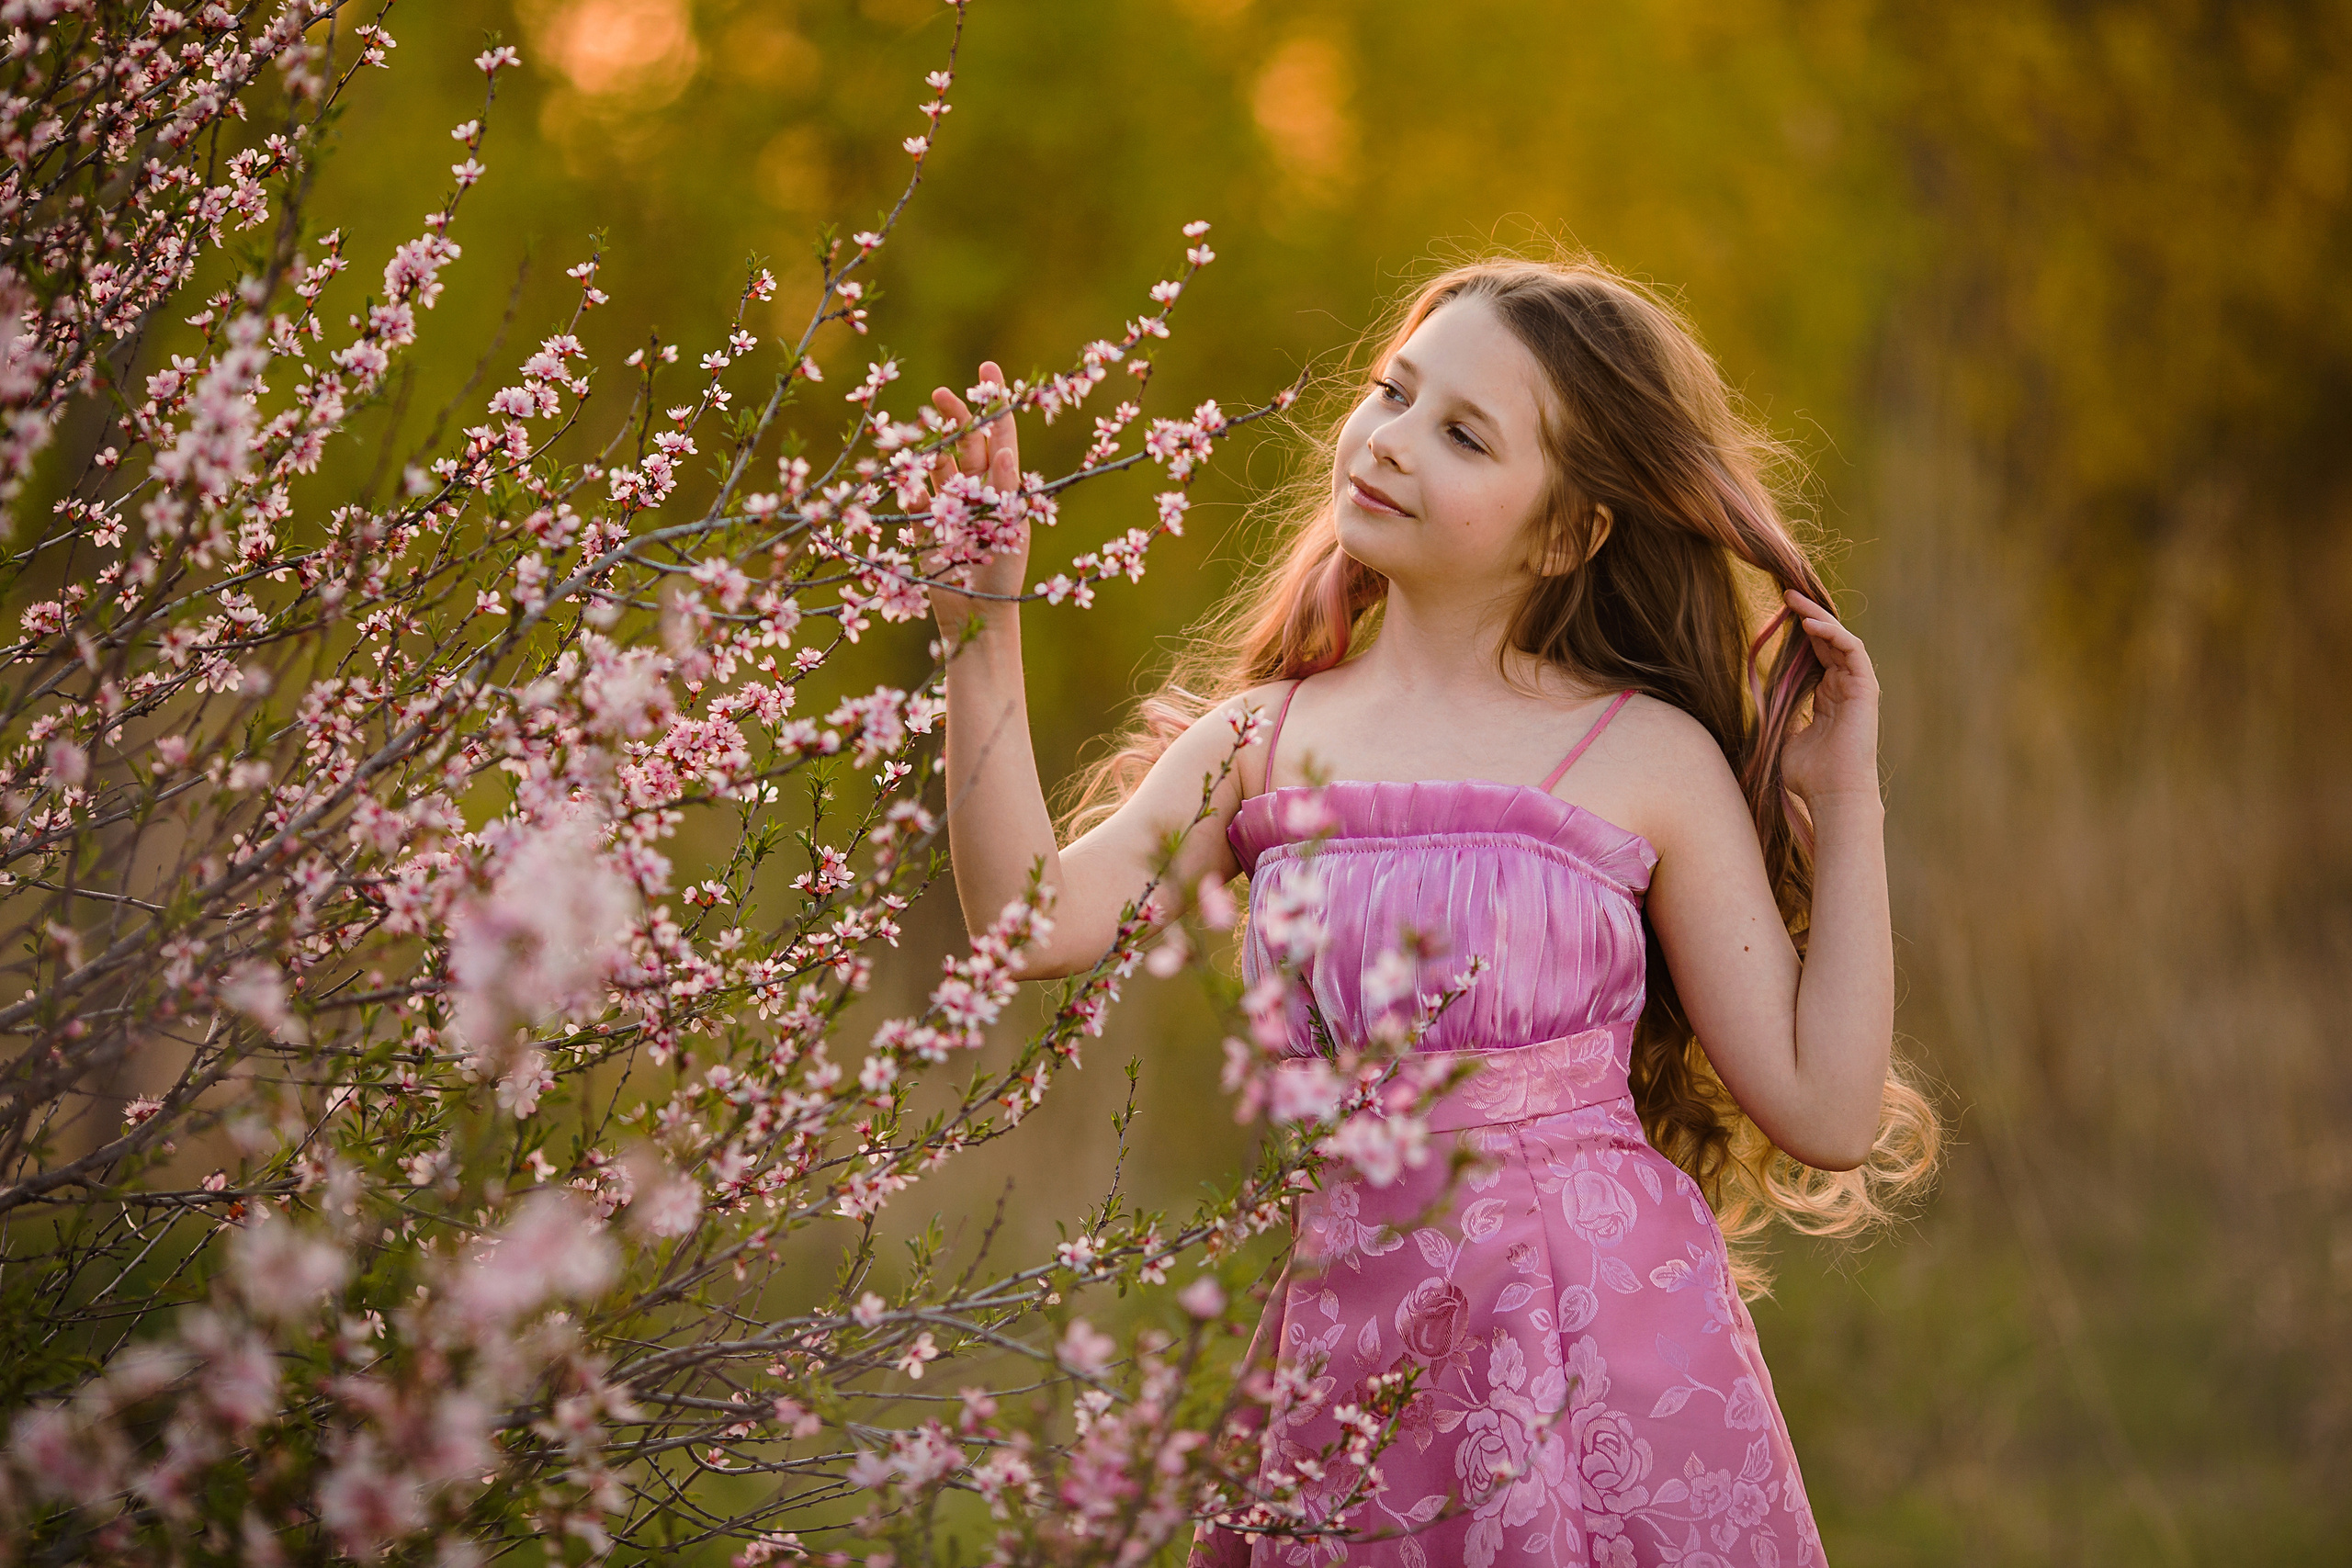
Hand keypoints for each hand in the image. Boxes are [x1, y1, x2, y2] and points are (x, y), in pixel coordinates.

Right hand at [920, 360, 1026, 637]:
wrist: (977, 617)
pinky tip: (906, 466)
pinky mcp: (927, 522)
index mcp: (1007, 486)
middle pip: (967, 440)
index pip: (1002, 433)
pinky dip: (912, 478)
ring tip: (926, 423)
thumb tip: (1002, 447)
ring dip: (933, 441)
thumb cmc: (1005, 574)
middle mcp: (980, 489)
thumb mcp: (1011, 528)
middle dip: (957, 413)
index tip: (988, 367)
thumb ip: (1004, 489)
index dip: (995, 400)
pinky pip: (917, 492)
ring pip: (940, 460)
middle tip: (942, 393)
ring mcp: (952, 504)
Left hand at [1777, 588, 1880, 804]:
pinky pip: (1853, 651)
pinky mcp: (1866, 689)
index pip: (1816, 653)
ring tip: (1794, 600)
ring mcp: (1857, 687)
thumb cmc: (1809, 775)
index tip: (1777, 613)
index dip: (1799, 632)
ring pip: (1841, 639)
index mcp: (1827, 697)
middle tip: (1785, 595)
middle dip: (1807, 615)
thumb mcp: (1784, 737)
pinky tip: (1809, 624)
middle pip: (1828, 640)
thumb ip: (1779, 715)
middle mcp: (1844, 687)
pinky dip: (1833, 634)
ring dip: (1818, 617)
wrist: (1832, 795)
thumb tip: (1759, 702)